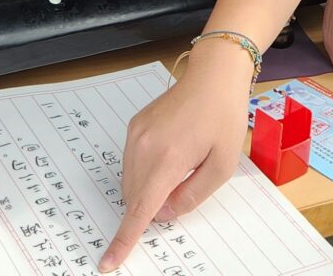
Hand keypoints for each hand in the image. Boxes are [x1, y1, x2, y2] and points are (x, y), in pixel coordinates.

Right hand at [99, 43, 255, 270]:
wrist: (213, 75)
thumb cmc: (224, 117)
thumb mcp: (222, 165)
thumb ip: (192, 195)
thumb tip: (164, 213)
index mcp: (168, 159)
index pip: (140, 209)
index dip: (124, 239)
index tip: (108, 262)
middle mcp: (144, 147)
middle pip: (136, 198)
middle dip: (154, 206)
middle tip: (188, 183)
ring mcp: (135, 135)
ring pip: (131, 182)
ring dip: (150, 188)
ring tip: (184, 161)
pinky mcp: (134, 127)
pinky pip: (132, 164)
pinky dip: (146, 171)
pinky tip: (173, 152)